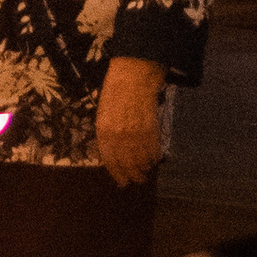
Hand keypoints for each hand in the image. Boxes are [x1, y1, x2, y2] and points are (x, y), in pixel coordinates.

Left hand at [95, 54, 167, 186]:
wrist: (134, 75)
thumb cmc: (115, 88)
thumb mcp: (102, 108)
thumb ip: (105, 128)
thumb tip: (109, 144)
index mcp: (103, 129)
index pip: (109, 159)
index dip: (116, 173)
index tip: (122, 181)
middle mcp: (118, 136)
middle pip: (126, 165)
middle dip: (132, 176)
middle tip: (136, 180)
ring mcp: (135, 135)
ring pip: (140, 162)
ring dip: (144, 170)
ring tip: (145, 172)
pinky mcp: (150, 131)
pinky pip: (153, 152)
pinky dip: (154, 158)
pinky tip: (153, 159)